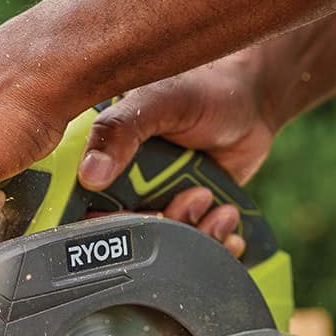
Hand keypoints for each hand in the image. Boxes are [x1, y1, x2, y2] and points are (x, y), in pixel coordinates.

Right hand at [77, 52, 276, 256]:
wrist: (250, 100)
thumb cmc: (201, 89)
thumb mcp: (157, 102)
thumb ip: (120, 131)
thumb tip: (90, 175)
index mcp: (103, 158)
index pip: (85, 208)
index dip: (107, 224)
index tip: (139, 216)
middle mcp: (126, 186)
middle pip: (130, 236)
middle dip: (164, 228)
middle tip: (192, 197)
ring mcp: (158, 202)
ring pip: (167, 245)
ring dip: (194, 231)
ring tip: (209, 197)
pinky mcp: (189, 214)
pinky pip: (195, 244)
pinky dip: (214, 239)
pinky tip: (225, 216)